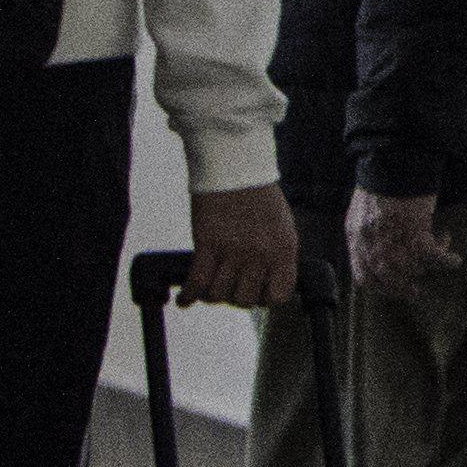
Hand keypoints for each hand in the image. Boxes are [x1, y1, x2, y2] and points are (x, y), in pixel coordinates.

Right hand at [181, 184, 301, 306]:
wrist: (234, 167)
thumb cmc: (257, 193)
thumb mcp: (280, 225)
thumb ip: (275, 252)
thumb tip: (264, 275)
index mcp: (283, 250)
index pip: (278, 295)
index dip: (264, 299)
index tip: (254, 293)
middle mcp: (260, 255)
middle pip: (245, 299)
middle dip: (234, 298)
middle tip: (226, 289)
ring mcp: (233, 251)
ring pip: (219, 294)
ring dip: (210, 297)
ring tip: (205, 292)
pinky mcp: (207, 243)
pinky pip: (197, 281)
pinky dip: (188, 295)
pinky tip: (183, 299)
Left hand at [347, 187, 455, 294]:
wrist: (391, 164)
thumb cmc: (379, 184)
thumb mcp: (360, 213)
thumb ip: (365, 235)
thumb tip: (377, 251)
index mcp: (355, 240)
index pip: (363, 278)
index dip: (379, 288)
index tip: (392, 289)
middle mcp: (372, 247)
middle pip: (389, 282)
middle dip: (404, 289)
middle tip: (416, 291)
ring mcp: (393, 244)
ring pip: (416, 269)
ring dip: (429, 262)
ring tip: (439, 243)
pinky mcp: (416, 235)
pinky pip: (436, 258)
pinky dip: (448, 259)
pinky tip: (454, 258)